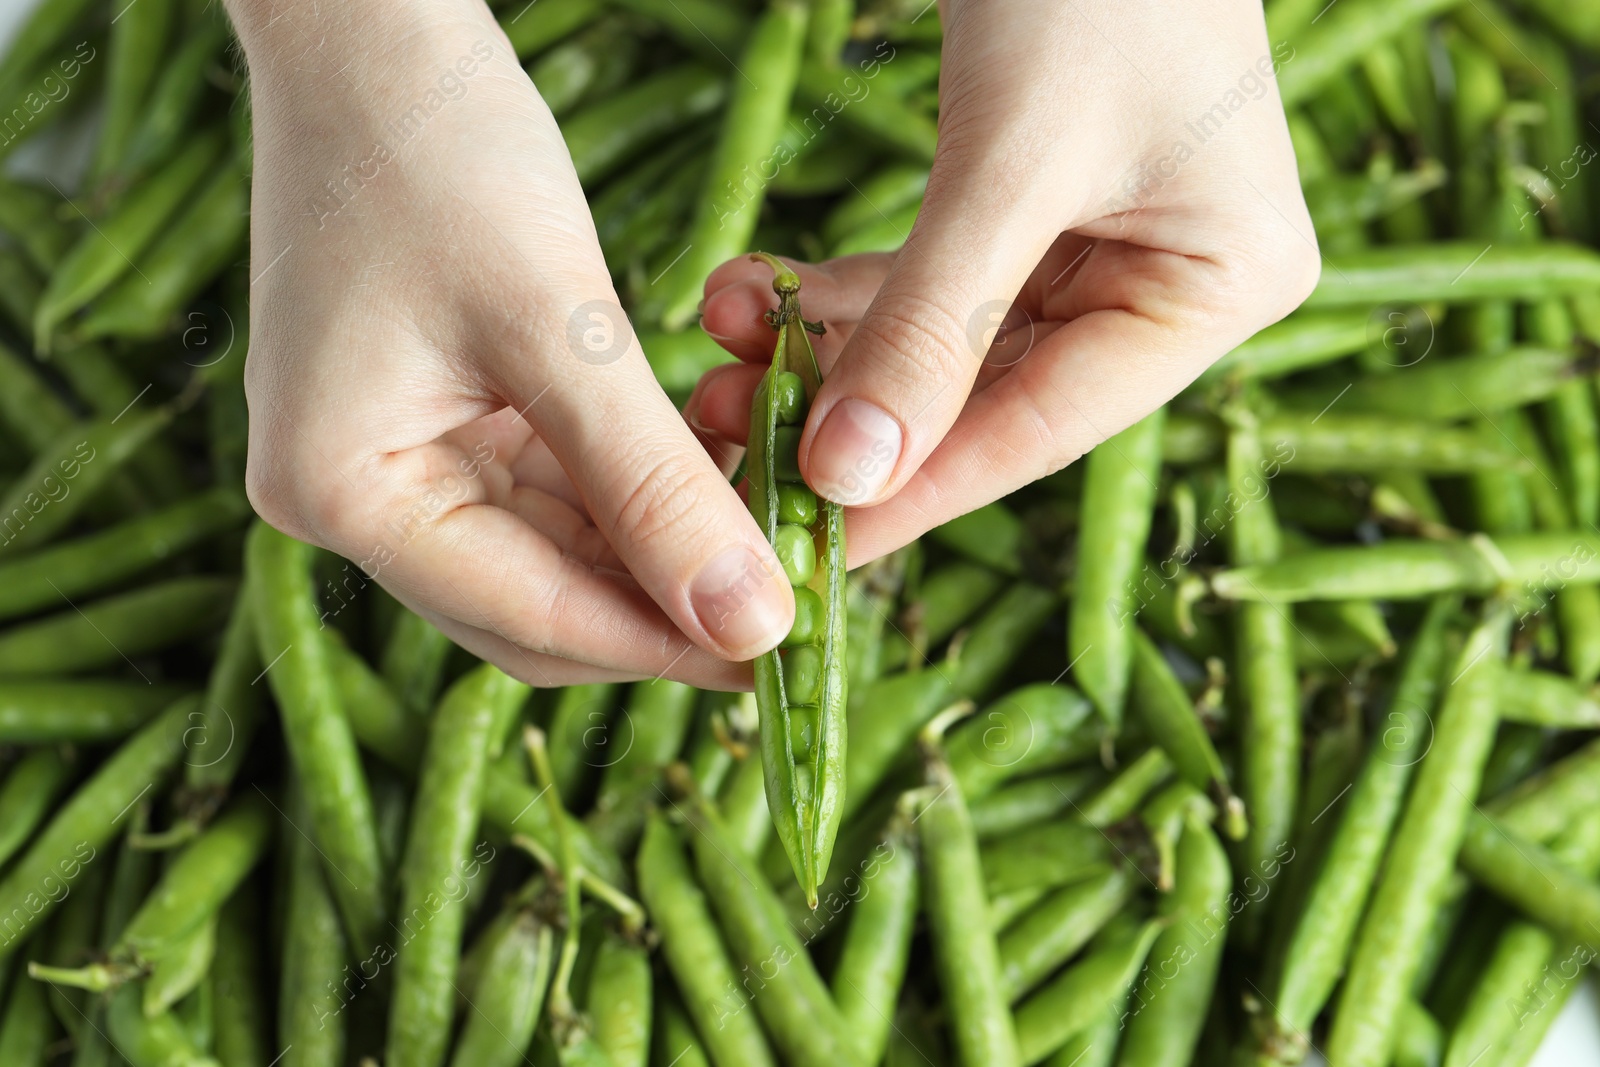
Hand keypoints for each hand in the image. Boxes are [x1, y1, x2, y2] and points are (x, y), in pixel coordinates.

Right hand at [231, 0, 795, 685]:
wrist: (372, 37)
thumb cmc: (442, 154)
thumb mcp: (559, 327)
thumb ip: (654, 487)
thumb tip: (750, 625)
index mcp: (341, 492)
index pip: (529, 615)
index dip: (663, 642)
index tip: (781, 655)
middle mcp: (351, 499)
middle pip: (536, 608)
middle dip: (662, 611)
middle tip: (789, 611)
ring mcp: (390, 464)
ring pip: (554, 560)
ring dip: (660, 556)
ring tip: (773, 542)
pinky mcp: (433, 425)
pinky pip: (550, 496)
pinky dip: (634, 498)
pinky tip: (716, 484)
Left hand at [687, 0, 1318, 565]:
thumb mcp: (1008, 159)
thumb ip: (931, 324)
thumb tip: (850, 475)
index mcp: (1217, 286)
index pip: (1045, 425)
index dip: (920, 489)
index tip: (810, 544)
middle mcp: (1170, 281)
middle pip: (989, 397)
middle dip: (852, 417)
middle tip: (728, 440)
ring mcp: (1104, 245)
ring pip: (945, 346)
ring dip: (827, 354)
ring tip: (718, 360)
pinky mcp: (1036, 207)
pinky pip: (930, 281)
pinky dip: (843, 293)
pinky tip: (757, 298)